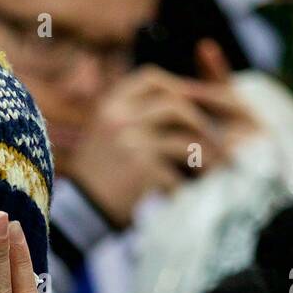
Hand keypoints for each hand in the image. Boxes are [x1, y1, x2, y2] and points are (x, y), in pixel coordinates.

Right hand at [66, 57, 256, 227]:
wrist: (78, 213)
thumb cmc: (95, 177)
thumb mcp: (103, 134)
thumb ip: (131, 115)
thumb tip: (179, 102)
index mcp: (109, 106)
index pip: (151, 79)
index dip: (178, 87)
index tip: (193, 103)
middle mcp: (118, 119)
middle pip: (176, 106)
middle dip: (200, 124)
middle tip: (214, 140)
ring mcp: (130, 144)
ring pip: (185, 141)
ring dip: (204, 158)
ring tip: (213, 170)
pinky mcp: (141, 172)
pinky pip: (178, 176)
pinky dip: (186, 189)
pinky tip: (188, 196)